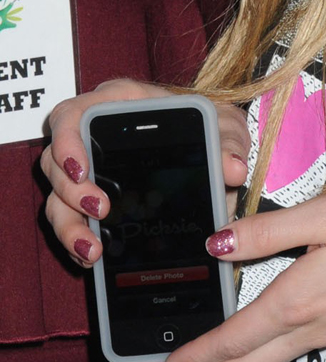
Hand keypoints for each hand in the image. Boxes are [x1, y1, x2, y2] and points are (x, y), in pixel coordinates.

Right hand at [40, 78, 249, 267]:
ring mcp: (89, 171)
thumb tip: (232, 167)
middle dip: (71, 190)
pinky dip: (77, 241)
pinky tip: (93, 257)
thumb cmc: (210, 128)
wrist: (213, 158)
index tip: (80, 168)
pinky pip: (70, 222)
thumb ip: (227, 142)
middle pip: (56, 161)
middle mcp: (94, 136)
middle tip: (100, 210)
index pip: (73, 114)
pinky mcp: (90, 203)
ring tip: (93, 248)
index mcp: (119, 104)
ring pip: (58, 197)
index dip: (66, 140)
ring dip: (70, 225)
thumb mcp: (223, 129)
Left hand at [164, 186, 325, 361]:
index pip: (232, 339)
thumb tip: (217, 245)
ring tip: (209, 354)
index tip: (168, 361)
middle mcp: (310, 327)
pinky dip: (264, 352)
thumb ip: (269, 230)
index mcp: (296, 300)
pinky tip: (264, 331)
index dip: (197, 354)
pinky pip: (294, 350)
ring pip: (269, 361)